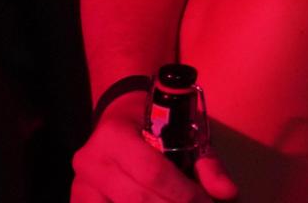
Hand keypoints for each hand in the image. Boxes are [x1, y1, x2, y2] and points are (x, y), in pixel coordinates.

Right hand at [70, 95, 238, 201]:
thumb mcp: (182, 131)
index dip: (183, 194)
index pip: (153, 174)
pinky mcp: (78, 201)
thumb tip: (228, 193)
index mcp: (115, 136)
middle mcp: (91, 161)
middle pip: (137, 200)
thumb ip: (206, 163)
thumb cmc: (153, 122)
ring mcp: (80, 185)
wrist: (116, 115)